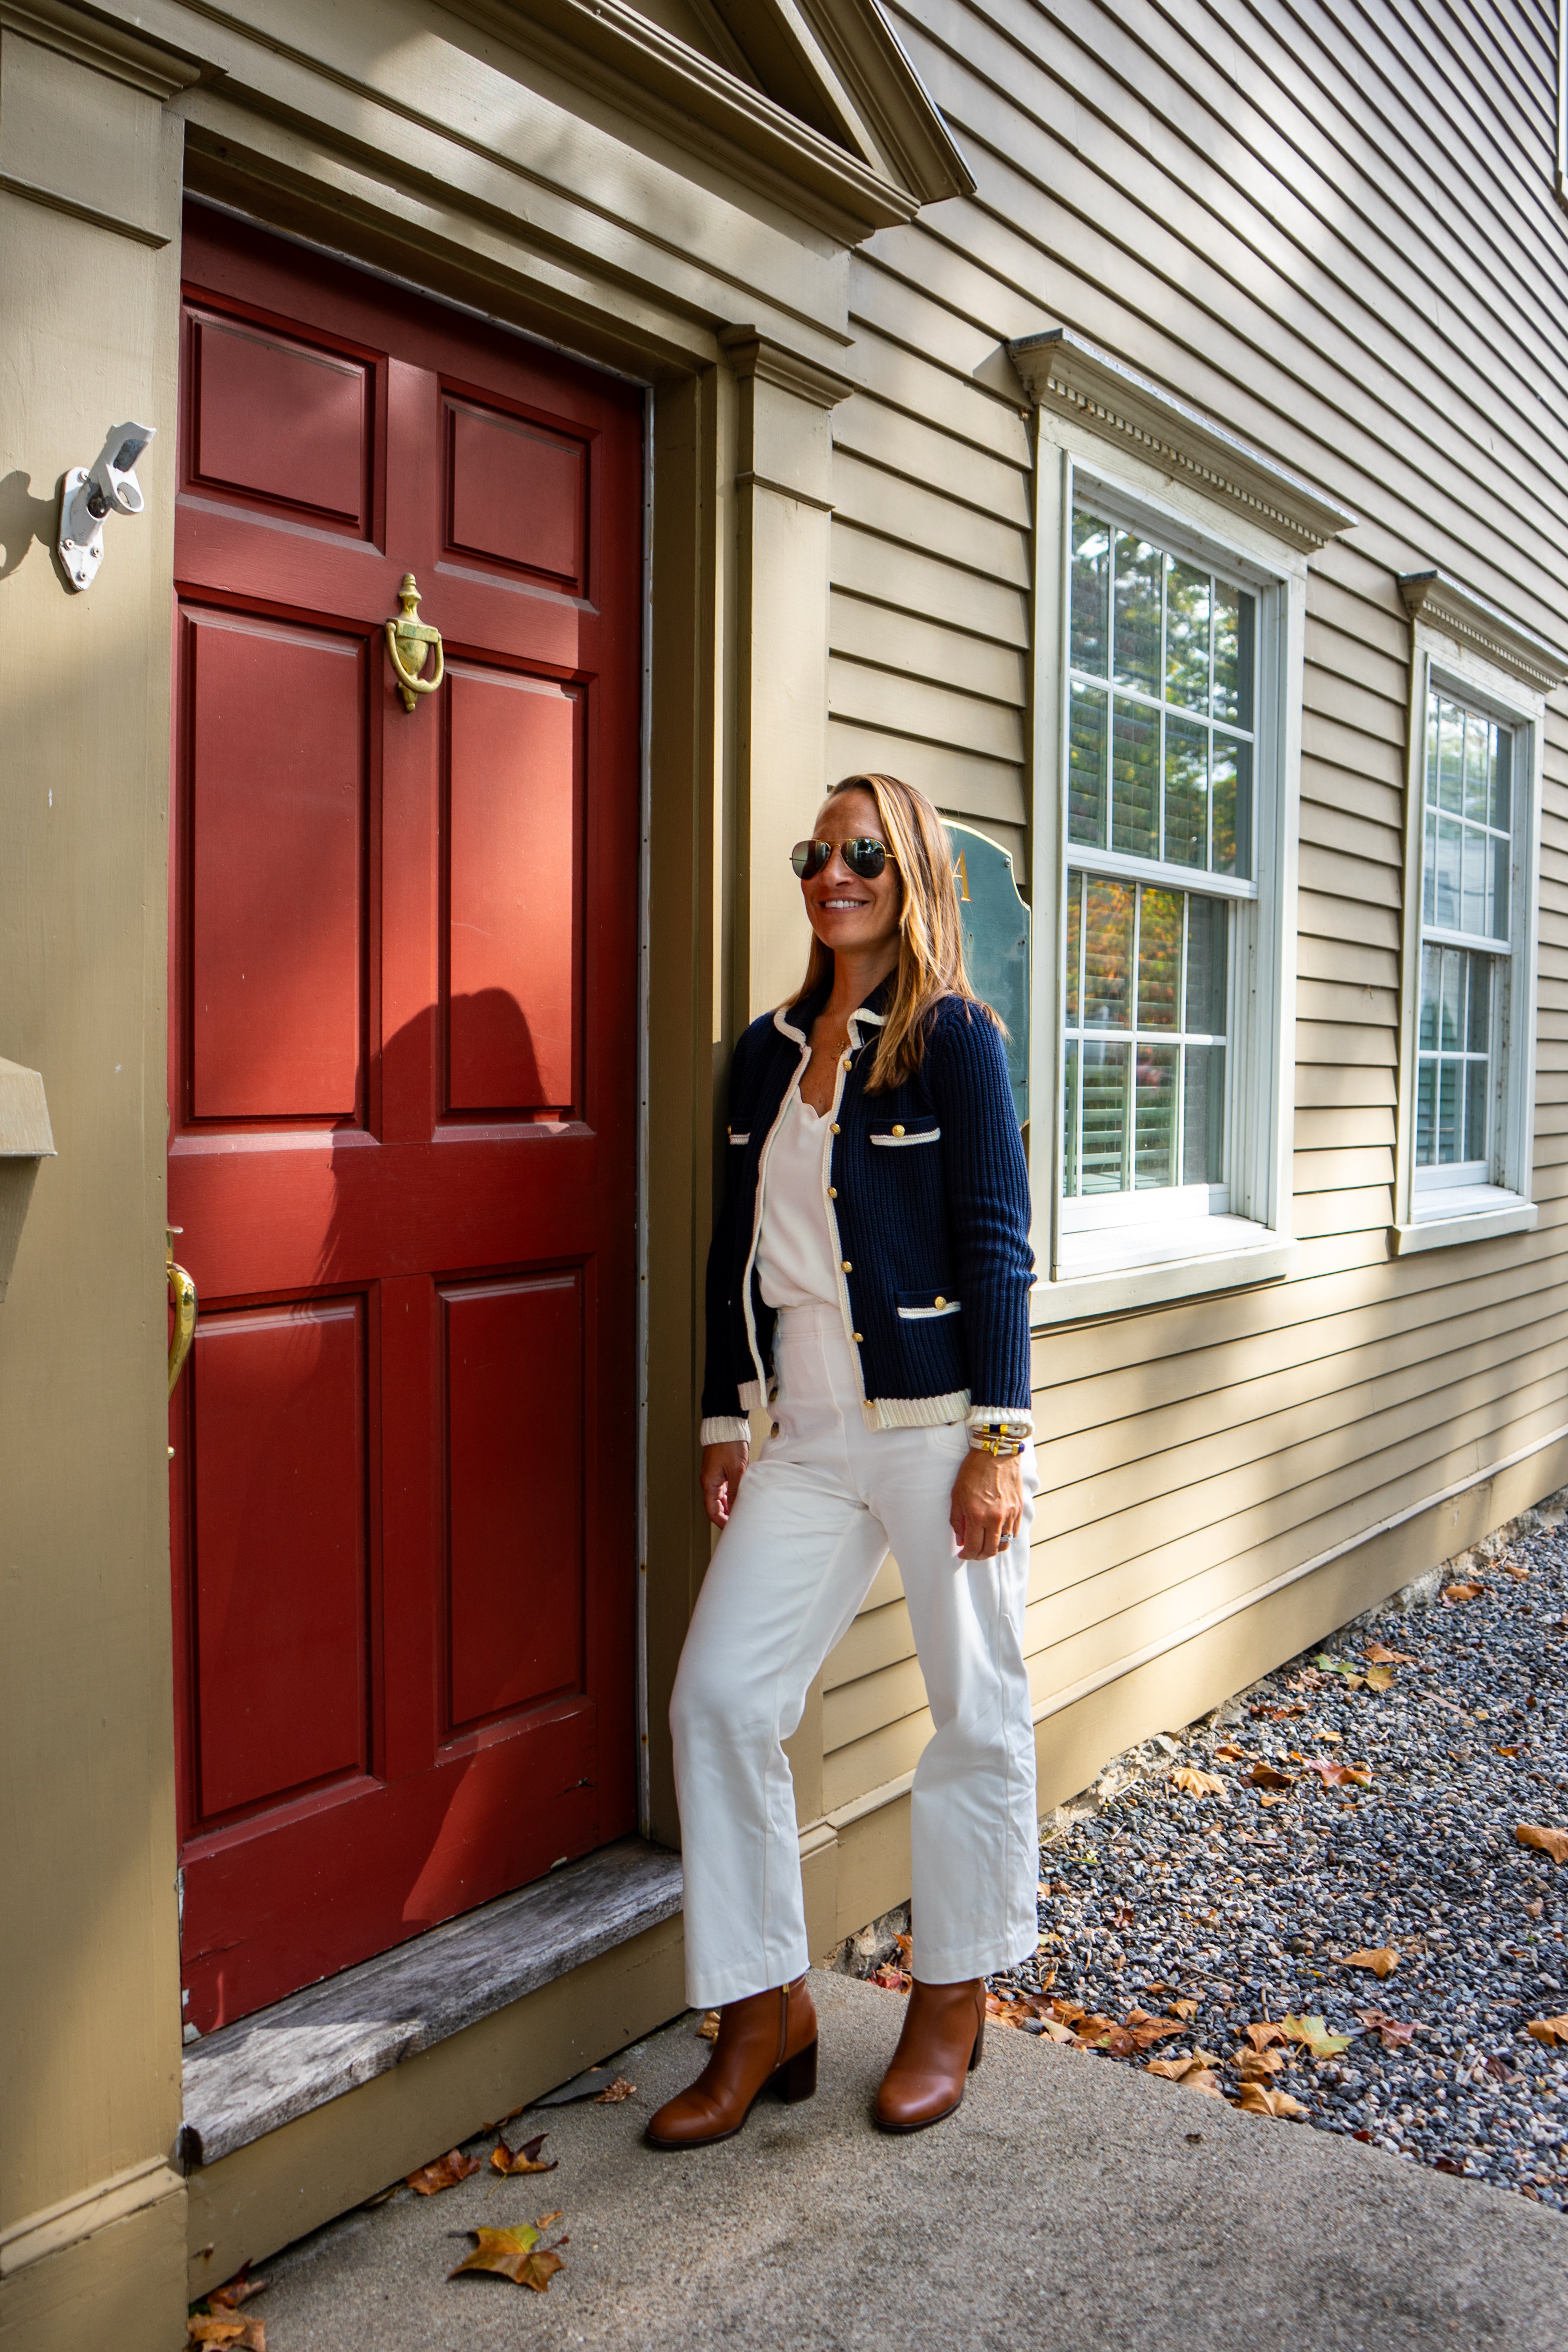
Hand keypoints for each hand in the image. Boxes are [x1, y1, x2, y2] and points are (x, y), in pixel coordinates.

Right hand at [701, 1442, 748, 1528]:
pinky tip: (740, 1497)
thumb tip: (734, 1509)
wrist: (727, 1426)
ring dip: (729, 1506)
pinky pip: (725, 1489)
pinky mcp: (721, 1471)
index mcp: (709, 1483)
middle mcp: (710, 1481)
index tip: (731, 1529)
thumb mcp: (736, 1470)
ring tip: (741, 1512)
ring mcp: (715, 1476)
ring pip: (721, 1498)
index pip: (712, 1510)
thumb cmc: (728, 1444)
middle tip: (738, 1523)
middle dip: (725, 1516)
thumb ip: (735, 1491)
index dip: (721, 1522)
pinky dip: (731, 1496)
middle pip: (715, 1506)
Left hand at [949, 1446, 1023, 1560]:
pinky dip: (1005, 1537)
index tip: (962, 1554)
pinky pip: (1013, 1533)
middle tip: (973, 1552)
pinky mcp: (1019, 1509)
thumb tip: (960, 1539)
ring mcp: (1010, 1515)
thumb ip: (958, 1520)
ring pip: (1004, 1544)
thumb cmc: (974, 1470)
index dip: (967, 1555)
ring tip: (985, 1544)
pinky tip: (996, 1533)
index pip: (973, 1547)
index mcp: (977, 1515)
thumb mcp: (957, 1494)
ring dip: (993, 1548)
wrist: (996, 1452)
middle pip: (990, 1550)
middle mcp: (995, 1518)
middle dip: (979, 1556)